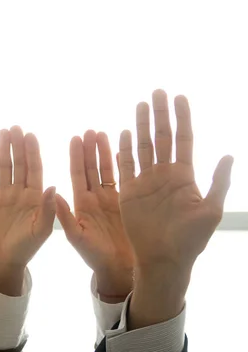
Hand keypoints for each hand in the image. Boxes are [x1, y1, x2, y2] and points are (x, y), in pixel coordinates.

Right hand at [0, 127, 55, 295]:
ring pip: (5, 167)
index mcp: (36, 197)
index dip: (33, 152)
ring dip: (5, 149)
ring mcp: (5, 194)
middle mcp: (21, 192)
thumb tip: (54, 186)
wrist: (3, 262)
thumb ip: (48, 209)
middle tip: (16, 127)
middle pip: (20, 163)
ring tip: (4, 132)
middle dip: (18, 145)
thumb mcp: (42, 230)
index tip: (31, 135)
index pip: (35, 169)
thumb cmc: (26, 249)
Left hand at [56, 130, 133, 299]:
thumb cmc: (94, 257)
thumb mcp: (76, 237)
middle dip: (88, 149)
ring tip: (101, 132)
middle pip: (90, 168)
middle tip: (88, 130)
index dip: (75, 156)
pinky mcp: (125, 205)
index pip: (77, 175)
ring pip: (105, 171)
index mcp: (79, 204)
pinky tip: (123, 149)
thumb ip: (64, 216)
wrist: (118, 271)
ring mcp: (110, 200)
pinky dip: (122, 165)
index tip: (74, 137)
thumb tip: (52, 192)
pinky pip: (122, 181)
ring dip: (103, 152)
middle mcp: (93, 199)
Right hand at [119, 90, 232, 269]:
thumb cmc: (191, 239)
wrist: (164, 259)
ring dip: (142, 125)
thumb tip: (228, 155)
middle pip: (162, 137)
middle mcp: (164, 174)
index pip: (183, 140)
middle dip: (160, 114)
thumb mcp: (211, 211)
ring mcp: (146, 182)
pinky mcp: (129, 192)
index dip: (182, 118)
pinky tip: (124, 132)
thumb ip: (219, 182)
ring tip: (141, 104)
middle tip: (158, 91)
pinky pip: (125, 166)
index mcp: (184, 176)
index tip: (180, 97)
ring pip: (143, 147)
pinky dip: (124, 149)